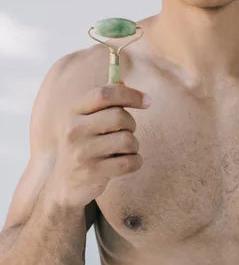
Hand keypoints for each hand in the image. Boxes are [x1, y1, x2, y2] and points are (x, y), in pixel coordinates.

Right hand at [48, 81, 150, 207]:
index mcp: (74, 112)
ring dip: (134, 146)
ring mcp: (82, 152)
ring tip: (124, 151)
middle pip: (120, 116)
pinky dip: (135, 162)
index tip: (147, 100)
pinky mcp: (93, 172)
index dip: (130, 94)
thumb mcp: (87, 121)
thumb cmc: (85, 146)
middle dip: (132, 124)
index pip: (104, 93)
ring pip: (128, 140)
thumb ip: (104, 101)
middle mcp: (75, 129)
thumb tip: (123, 80)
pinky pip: (130, 162)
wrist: (64, 185)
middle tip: (128, 132)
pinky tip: (126, 164)